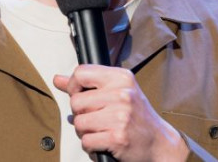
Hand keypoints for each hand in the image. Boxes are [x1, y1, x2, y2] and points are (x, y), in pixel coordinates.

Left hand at [53, 65, 188, 161]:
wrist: (159, 143)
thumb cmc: (137, 117)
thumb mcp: (117, 91)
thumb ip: (87, 84)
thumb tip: (58, 79)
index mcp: (121, 78)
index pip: (81, 73)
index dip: (73, 86)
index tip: (79, 94)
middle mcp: (122, 94)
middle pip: (76, 101)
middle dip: (81, 114)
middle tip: (96, 118)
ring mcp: (120, 116)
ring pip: (79, 123)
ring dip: (85, 131)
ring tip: (101, 130)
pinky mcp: (117, 137)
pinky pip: (86, 141)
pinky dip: (91, 145)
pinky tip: (104, 141)